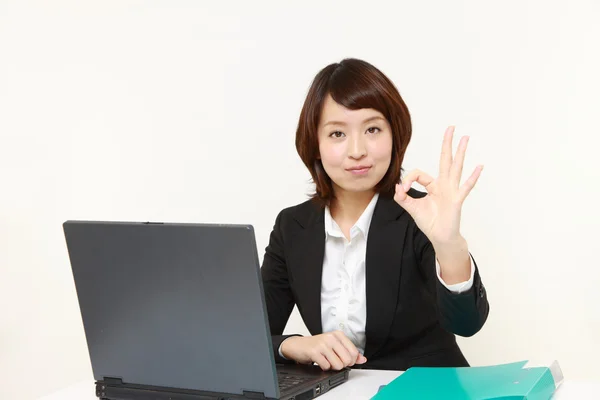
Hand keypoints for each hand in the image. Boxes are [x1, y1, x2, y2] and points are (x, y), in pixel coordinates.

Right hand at [280, 331, 366, 370]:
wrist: (298, 345)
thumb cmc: (317, 346)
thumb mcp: (335, 346)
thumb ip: (350, 352)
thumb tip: (362, 359)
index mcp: (338, 334)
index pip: (354, 352)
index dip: (351, 360)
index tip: (344, 359)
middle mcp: (331, 337)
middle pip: (347, 360)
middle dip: (342, 364)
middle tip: (334, 361)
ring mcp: (322, 344)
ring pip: (338, 365)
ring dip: (332, 367)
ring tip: (326, 360)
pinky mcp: (314, 351)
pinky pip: (326, 366)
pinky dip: (324, 367)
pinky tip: (320, 361)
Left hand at [394, 126, 482, 245]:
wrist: (440, 237)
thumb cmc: (430, 222)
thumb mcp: (412, 208)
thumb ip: (403, 198)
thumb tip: (396, 187)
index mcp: (433, 186)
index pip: (419, 174)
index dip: (407, 179)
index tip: (401, 190)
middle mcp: (444, 185)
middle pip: (445, 160)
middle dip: (447, 144)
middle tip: (451, 128)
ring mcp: (452, 191)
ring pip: (456, 168)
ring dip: (460, 153)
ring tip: (465, 138)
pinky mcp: (456, 200)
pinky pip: (465, 187)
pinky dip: (472, 177)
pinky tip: (479, 167)